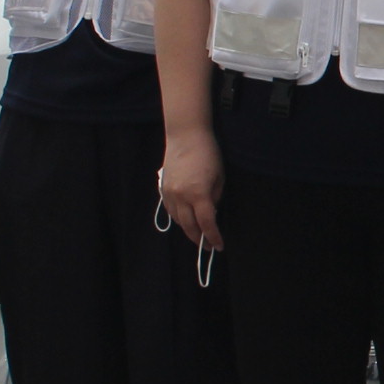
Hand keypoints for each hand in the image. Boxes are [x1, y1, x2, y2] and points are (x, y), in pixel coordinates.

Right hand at [159, 127, 226, 255]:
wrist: (185, 136)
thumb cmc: (208, 154)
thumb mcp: (219, 177)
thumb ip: (215, 198)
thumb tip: (212, 213)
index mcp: (199, 194)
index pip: (207, 223)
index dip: (213, 237)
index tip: (219, 246)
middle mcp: (181, 196)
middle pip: (190, 226)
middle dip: (199, 239)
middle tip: (207, 248)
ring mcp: (169, 193)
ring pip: (178, 220)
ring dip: (188, 230)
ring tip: (198, 236)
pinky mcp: (163, 189)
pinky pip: (170, 211)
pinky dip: (178, 219)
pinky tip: (186, 222)